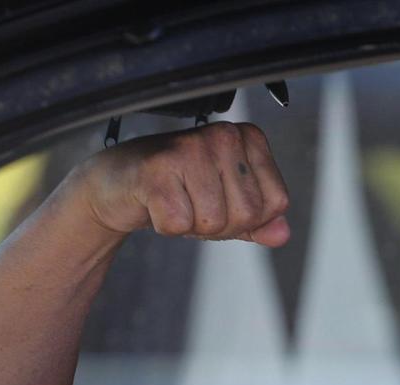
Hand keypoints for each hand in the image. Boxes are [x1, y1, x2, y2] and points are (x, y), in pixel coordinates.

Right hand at [72, 121, 289, 245]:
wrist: (117, 182)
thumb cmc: (176, 189)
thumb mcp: (227, 204)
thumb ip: (259, 221)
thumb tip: (282, 234)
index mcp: (248, 139)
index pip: (275, 204)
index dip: (247, 219)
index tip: (219, 201)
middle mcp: (224, 135)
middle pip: (247, 215)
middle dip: (219, 225)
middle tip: (192, 203)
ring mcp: (191, 148)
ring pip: (214, 222)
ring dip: (190, 226)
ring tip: (175, 200)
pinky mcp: (158, 168)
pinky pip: (179, 224)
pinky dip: (165, 226)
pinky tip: (155, 203)